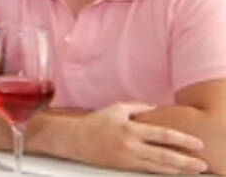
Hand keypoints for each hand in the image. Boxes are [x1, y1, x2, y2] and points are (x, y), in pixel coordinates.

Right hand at [71, 102, 206, 173]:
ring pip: (158, 166)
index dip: (182, 140)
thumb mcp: (118, 109)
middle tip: (201, 164)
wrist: (77, 139)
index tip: (197, 143)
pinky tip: (172, 172)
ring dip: (178, 169)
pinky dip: (162, 171)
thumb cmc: (97, 122)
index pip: (162, 135)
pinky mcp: (124, 166)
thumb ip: (139, 108)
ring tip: (192, 171)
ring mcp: (128, 158)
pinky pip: (147, 169)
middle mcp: (131, 146)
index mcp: (131, 129)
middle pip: (164, 156)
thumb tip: (157, 109)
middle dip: (185, 161)